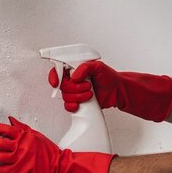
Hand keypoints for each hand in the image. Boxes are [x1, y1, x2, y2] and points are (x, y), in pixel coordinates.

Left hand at [0, 116, 114, 172]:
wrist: (59, 164)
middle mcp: (21, 145)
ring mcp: (20, 158)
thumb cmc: (47, 149)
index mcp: (23, 135)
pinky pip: (3, 169)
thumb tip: (10, 120)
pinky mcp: (21, 170)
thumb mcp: (35, 134)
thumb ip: (21, 127)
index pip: (3, 128)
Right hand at [48, 61, 171, 121]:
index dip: (54, 76)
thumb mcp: (99, 67)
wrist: (117, 91)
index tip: (56, 82)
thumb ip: (85, 67)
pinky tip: (81, 104)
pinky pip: (68, 106)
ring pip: (65, 97)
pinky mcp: (77, 102)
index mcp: (75, 69)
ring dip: (78, 96)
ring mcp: (74, 92)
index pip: (58, 70)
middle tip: (88, 86)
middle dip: (74, 88)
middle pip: (62, 86)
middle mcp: (73, 80)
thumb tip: (74, 76)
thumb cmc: (109, 77)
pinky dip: (73, 106)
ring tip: (90, 93)